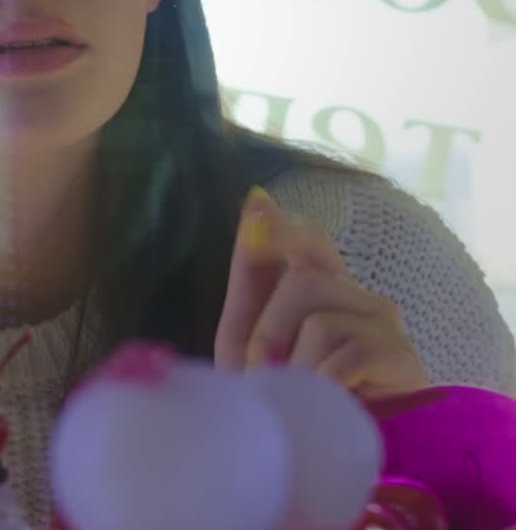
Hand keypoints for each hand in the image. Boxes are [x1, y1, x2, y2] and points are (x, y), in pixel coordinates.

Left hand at [213, 186, 429, 398]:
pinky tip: (326, 399)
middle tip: (267, 371)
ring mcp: (380, 321)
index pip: (310, 236)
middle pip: (304, 279)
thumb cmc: (285, 389)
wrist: (318, 448)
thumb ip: (251, 270)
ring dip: (293, 364)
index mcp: (318, 283)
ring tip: (298, 392)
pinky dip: (320, 382)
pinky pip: (342, 352)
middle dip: (268, 330)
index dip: (284, 227)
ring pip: (318, 317)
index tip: (257, 214)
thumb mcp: (250, 331)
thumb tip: (254, 199)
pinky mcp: (397, 353)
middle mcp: (355, 293)